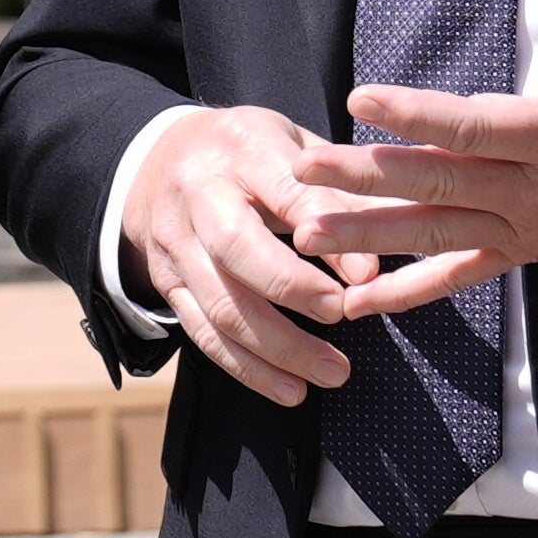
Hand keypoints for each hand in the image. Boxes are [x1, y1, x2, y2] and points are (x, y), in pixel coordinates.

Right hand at [119, 105, 397, 405]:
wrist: (160, 158)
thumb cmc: (250, 154)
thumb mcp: (295, 149)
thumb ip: (337, 197)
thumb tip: (377, 259)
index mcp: (242, 148)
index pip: (286, 193)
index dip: (328, 235)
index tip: (369, 274)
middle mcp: (197, 193)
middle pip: (237, 248)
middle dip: (294, 290)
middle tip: (344, 315)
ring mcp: (174, 242)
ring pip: (221, 303)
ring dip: (279, 347)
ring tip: (332, 372)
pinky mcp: (165, 282)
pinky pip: (203, 333)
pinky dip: (248, 368)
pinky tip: (289, 389)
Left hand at [290, 0, 537, 320]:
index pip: (476, 125)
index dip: (417, 114)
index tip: (359, 97)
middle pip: (440, 183)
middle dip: (367, 177)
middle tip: (302, 167)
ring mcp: (527, 228)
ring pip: (437, 234)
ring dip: (369, 236)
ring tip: (304, 234)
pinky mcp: (523, 251)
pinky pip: (459, 276)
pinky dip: (407, 291)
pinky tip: (356, 304)